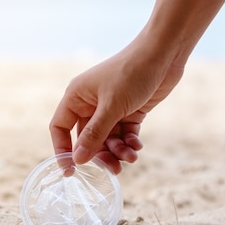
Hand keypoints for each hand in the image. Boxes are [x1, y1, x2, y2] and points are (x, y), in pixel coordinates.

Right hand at [49, 41, 184, 173]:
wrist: (164, 53)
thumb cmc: (132, 73)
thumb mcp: (111, 106)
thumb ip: (94, 134)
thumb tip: (77, 160)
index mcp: (76, 97)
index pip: (60, 128)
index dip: (63, 149)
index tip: (71, 171)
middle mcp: (89, 103)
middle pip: (87, 138)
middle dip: (99, 154)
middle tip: (112, 170)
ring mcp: (110, 107)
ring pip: (107, 139)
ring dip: (117, 150)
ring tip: (131, 157)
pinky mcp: (129, 110)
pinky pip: (123, 134)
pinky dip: (129, 142)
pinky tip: (137, 146)